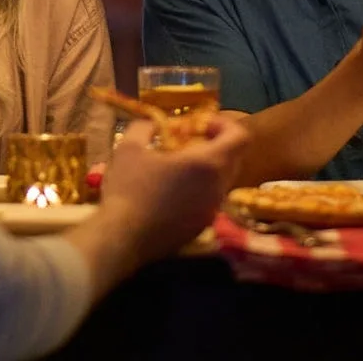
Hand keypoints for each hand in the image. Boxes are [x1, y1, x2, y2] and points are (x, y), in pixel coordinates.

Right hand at [95, 117, 250, 261]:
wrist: (122, 239)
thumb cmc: (128, 189)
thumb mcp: (129, 147)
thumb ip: (146, 126)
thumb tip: (155, 123)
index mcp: (207, 163)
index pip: (240, 137)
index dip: (224, 125)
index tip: (200, 125)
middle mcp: (217, 187)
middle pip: (233, 158)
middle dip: (215, 145)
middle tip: (187, 142)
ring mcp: (212, 210)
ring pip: (221, 181)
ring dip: (206, 169)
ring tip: (176, 167)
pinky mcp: (202, 227)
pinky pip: (209, 200)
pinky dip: (199, 189)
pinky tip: (171, 192)